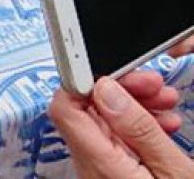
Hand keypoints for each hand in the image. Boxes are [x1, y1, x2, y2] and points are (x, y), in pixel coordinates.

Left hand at [49, 78, 193, 178]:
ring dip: (135, 106)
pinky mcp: (112, 174)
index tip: (116, 70)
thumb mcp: (172, 171)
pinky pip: (116, 141)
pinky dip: (138, 127)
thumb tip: (106, 88)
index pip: (64, 108)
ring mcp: (100, 171)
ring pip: (105, 123)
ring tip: (167, 105)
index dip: (84, 80)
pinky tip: (163, 125)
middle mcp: (91, 168)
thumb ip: (138, 129)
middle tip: (155, 85)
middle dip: (122, 90)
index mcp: (100, 164)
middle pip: (88, 111)